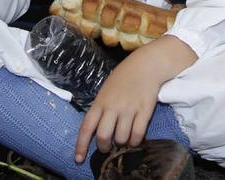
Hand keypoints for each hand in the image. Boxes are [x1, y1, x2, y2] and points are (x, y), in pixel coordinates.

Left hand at [75, 38, 195, 162]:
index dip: (81, 145)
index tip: (78, 159)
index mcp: (100, 102)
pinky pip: (138, 135)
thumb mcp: (106, 90)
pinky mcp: (144, 111)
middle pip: (103, 136)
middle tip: (107, 147)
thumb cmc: (123, 77)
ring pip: (121, 138)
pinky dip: (135, 141)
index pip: (86, 127)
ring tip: (124, 138)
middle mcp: (113, 107)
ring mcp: (129, 110)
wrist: (146, 65)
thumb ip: (100, 108)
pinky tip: (135, 138)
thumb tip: (96, 130)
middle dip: (104, 147)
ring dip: (121, 143)